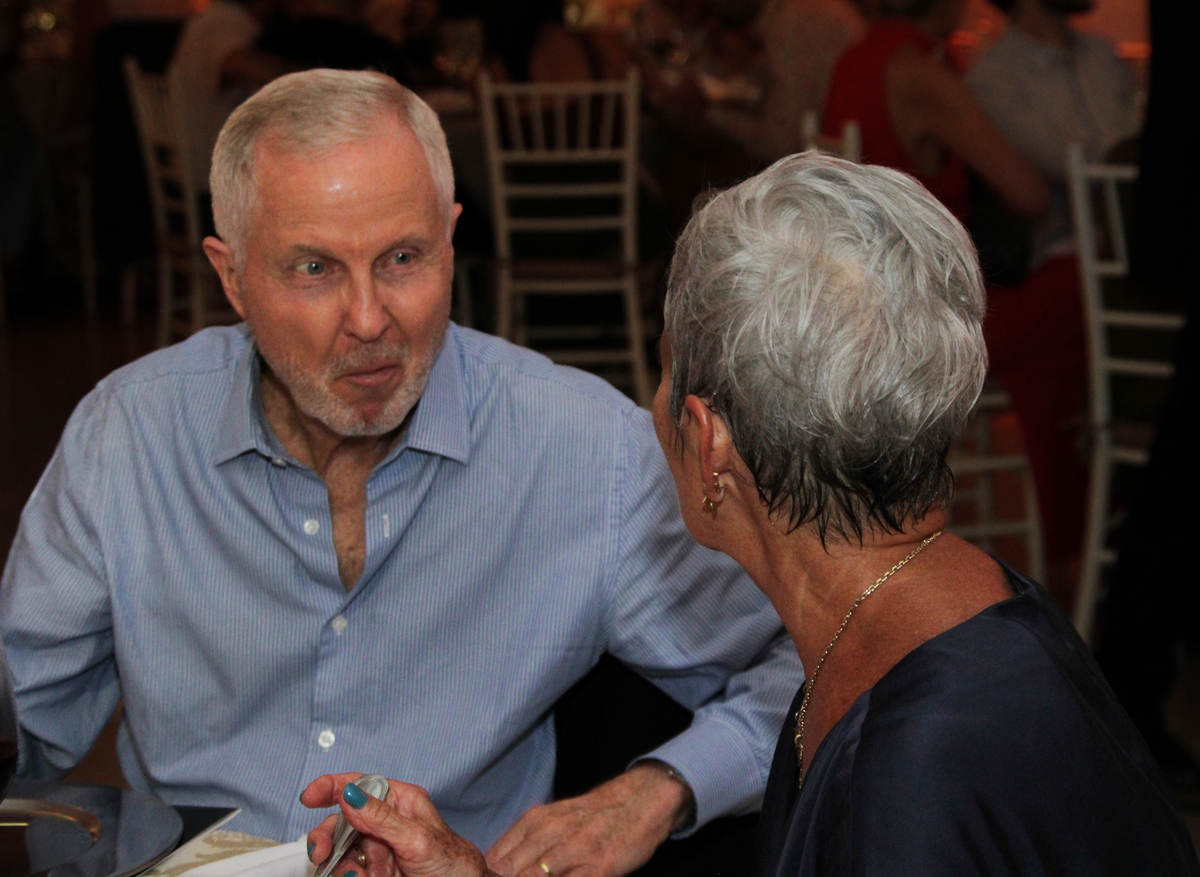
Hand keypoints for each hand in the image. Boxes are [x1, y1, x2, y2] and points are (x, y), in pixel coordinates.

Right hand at [301, 773, 489, 876]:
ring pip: (341, 851)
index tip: (309, 796)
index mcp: (399, 802)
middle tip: (320, 852)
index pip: (360, 785)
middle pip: (342, 822)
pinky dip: (348, 876)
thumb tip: (350, 795)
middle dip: (327, 837)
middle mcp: (385, 823)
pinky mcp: (373, 871)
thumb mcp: (417, 836)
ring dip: (341, 864)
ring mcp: (377, 849)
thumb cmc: (451, 861)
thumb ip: (382, 817)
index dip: (331, 787)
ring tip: (357, 875)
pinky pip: (348, 871)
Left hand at [484, 765, 689, 876]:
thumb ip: (523, 842)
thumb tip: (495, 868)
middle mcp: (550, 834)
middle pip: (510, 873)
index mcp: (534, 822)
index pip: (495, 860)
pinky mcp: (597, 869)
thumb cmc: (592, 815)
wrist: (638, 802)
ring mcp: (574, 852)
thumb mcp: (551, 817)